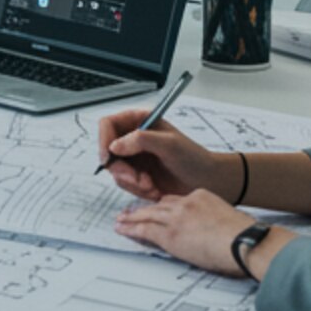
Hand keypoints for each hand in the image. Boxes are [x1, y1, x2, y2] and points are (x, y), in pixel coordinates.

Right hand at [96, 108, 237, 202]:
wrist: (206, 182)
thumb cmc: (193, 158)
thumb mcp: (169, 144)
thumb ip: (141, 140)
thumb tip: (114, 145)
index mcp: (138, 121)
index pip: (108, 124)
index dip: (104, 140)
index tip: (109, 157)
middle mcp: (132, 138)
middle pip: (107, 150)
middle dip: (121, 168)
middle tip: (137, 179)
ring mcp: (133, 157)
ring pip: (114, 169)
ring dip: (131, 181)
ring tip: (150, 185)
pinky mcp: (136, 174)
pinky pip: (124, 183)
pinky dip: (136, 189)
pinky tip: (153, 189)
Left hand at [115, 189, 258, 275]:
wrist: (246, 242)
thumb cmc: (247, 237)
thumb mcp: (231, 220)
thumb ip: (217, 222)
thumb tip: (218, 234)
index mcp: (202, 197)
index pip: (176, 200)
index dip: (164, 205)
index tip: (158, 208)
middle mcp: (186, 203)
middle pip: (159, 205)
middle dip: (143, 209)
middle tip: (130, 211)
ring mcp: (176, 218)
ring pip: (148, 215)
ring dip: (131, 218)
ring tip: (120, 220)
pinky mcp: (170, 234)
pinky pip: (145, 230)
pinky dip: (131, 229)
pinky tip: (123, 229)